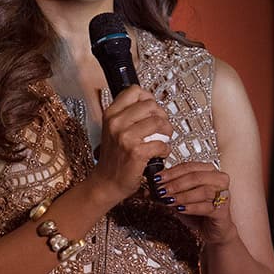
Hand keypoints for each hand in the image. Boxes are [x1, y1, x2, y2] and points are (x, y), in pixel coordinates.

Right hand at [92, 86, 173, 203]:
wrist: (106, 182)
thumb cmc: (113, 157)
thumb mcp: (113, 130)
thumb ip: (128, 114)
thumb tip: (150, 102)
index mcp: (110, 114)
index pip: (135, 91)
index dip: (148, 99)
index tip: (151, 111)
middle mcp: (116, 123)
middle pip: (150, 104)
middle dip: (161, 116)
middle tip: (161, 128)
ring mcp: (125, 137)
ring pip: (159, 122)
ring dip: (167, 132)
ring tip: (162, 140)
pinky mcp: (136, 152)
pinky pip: (162, 143)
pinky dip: (165, 150)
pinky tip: (159, 153)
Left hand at [152, 161, 236, 244]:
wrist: (213, 230)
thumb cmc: (198, 211)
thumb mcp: (180, 199)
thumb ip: (168, 192)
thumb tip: (150, 189)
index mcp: (208, 171)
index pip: (189, 166)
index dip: (172, 172)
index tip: (158, 178)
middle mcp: (218, 180)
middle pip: (196, 176)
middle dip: (176, 184)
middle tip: (162, 190)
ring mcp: (223, 194)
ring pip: (203, 191)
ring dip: (183, 196)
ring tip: (169, 201)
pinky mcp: (222, 210)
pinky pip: (207, 207)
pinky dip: (192, 207)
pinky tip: (181, 209)